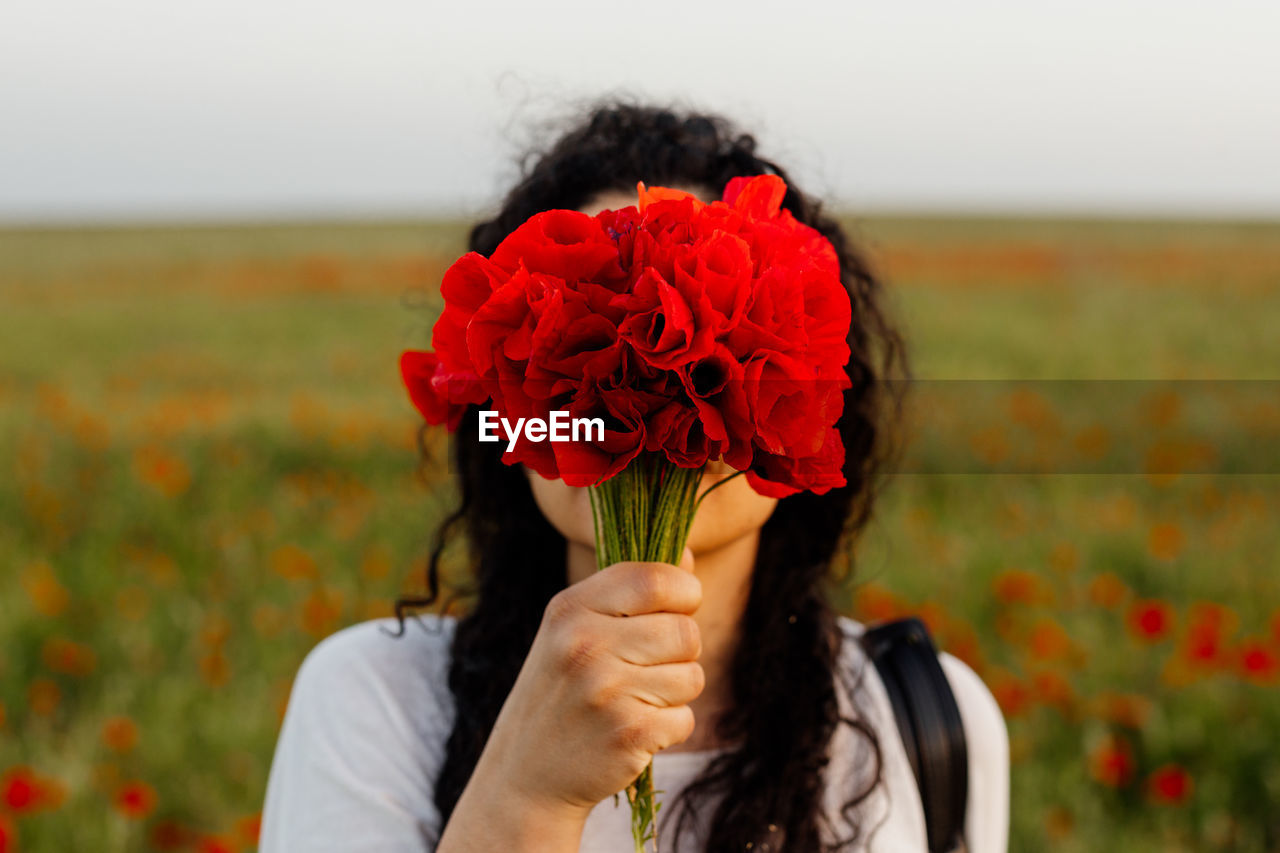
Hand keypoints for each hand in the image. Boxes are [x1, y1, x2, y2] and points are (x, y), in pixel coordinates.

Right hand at [455, 549, 703, 833]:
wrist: (526, 777)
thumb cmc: (562, 693)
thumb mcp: (576, 631)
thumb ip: (630, 592)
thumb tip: (690, 557)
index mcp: (570, 609)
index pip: (656, 579)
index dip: (683, 592)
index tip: (676, 609)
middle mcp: (584, 645)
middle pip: (686, 631)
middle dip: (681, 653)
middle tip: (645, 670)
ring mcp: (605, 691)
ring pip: (692, 676)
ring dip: (675, 694)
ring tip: (633, 701)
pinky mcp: (627, 734)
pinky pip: (685, 719)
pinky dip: (668, 730)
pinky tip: (631, 732)